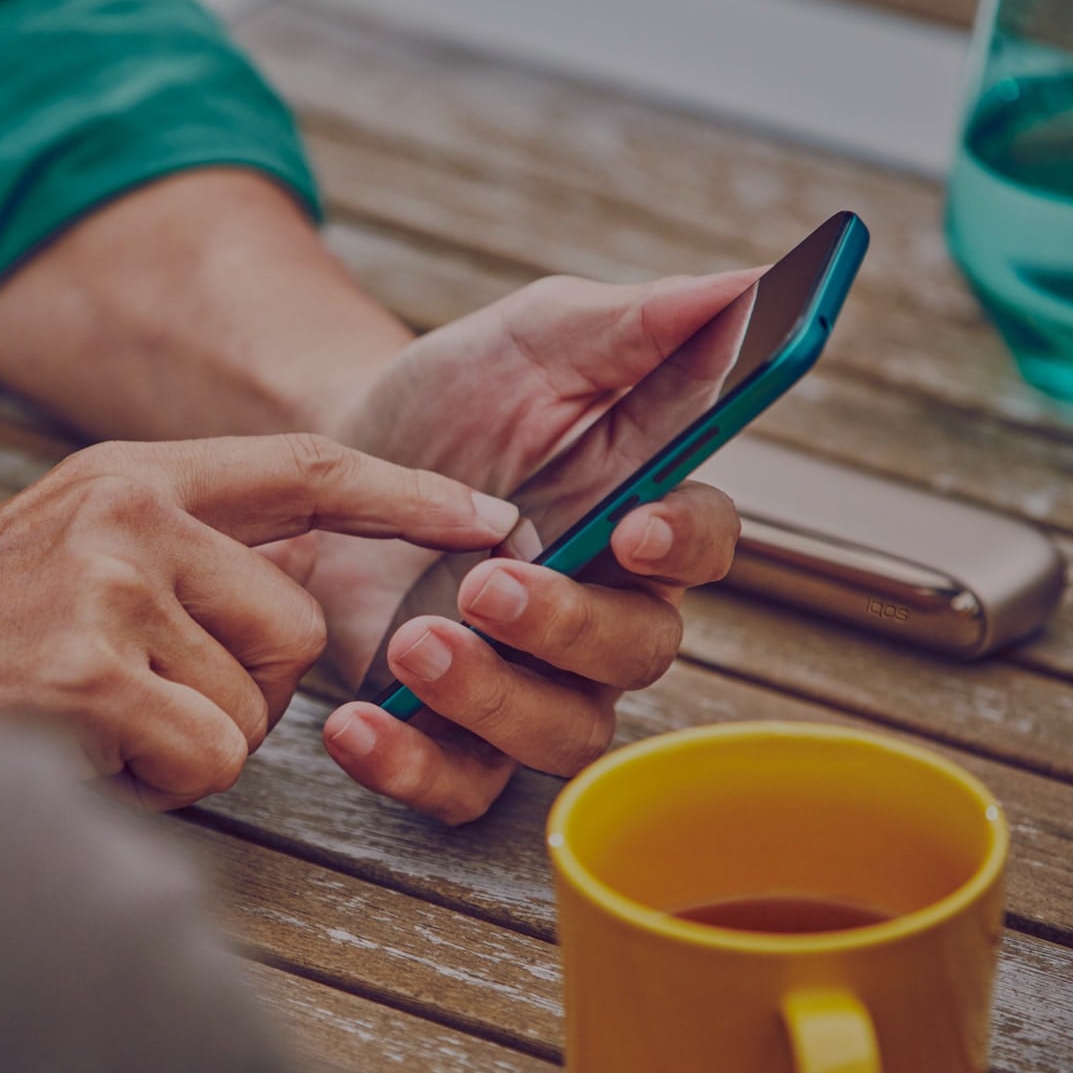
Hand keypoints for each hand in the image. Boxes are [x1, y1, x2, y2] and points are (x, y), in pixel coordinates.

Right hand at [0, 435, 516, 809]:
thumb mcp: (71, 545)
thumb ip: (182, 548)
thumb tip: (304, 581)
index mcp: (132, 475)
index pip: (304, 468)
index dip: (406, 493)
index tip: (487, 516)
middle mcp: (130, 513)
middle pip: (297, 627)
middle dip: (246, 691)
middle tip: (144, 696)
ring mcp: (110, 586)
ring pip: (253, 708)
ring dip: (188, 744)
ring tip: (94, 719)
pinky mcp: (93, 671)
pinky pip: (206, 757)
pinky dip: (156, 782)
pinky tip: (82, 750)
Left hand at [308, 273, 755, 823]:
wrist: (330, 456)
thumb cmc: (454, 401)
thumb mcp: (533, 341)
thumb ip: (634, 323)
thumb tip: (742, 286)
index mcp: (638, 515)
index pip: (705, 545)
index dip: (685, 544)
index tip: (637, 528)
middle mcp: (601, 611)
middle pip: (637, 652)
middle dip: (568, 625)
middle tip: (488, 582)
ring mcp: (528, 680)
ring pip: (560, 733)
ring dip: (492, 699)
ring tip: (412, 642)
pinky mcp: (449, 732)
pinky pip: (457, 786)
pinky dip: (409, 767)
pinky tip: (356, 721)